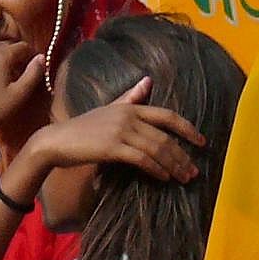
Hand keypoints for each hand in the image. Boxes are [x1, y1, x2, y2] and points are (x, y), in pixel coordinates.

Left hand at [0, 44, 48, 151]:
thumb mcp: (20, 94)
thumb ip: (33, 73)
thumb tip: (41, 58)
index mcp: (1, 55)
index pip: (23, 47)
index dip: (32, 55)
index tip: (36, 67)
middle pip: (6, 49)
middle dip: (16, 58)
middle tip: (22, 75)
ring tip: (4, 81)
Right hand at [5, 80, 203, 197]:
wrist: (56, 141)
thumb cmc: (82, 128)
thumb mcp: (108, 109)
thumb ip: (130, 98)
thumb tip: (147, 81)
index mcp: (130, 106)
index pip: (167, 115)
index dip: (187, 129)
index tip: (201, 142)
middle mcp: (128, 116)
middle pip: (164, 136)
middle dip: (182, 155)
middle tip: (193, 171)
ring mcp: (120, 131)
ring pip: (156, 149)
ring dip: (173, 165)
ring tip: (183, 178)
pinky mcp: (112, 147)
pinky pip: (142, 159)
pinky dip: (156, 169)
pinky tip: (164, 178)